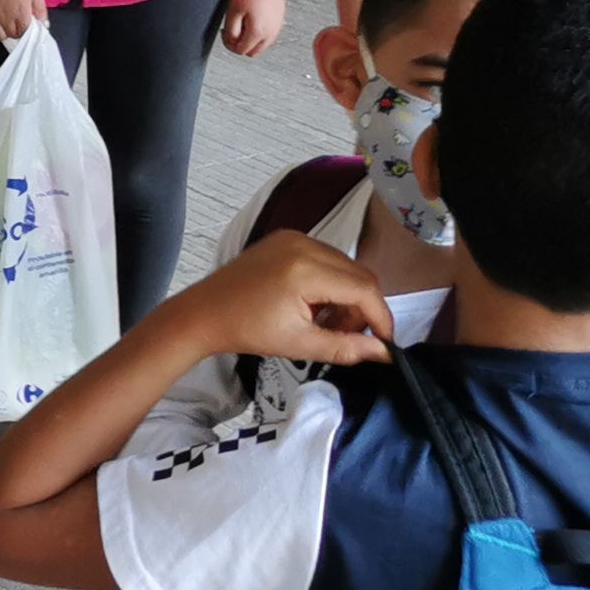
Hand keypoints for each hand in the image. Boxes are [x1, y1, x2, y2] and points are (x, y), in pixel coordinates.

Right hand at [0, 0, 44, 41]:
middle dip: (16, 31)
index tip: (27, 24)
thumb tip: (43, 22)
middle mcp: (5, 18)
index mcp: (20, 13)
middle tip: (18, 21)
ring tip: (6, 22)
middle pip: (11, 36)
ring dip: (3, 31)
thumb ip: (40, 9)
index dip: (27, 30)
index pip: (24, 34)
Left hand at [181, 229, 398, 371]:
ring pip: (345, 266)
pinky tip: (312, 304)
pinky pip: (325, 257)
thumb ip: (347, 348)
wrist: (204, 313)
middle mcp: (303, 245)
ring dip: (346, 295)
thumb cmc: (247, 331)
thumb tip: (385, 352)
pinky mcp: (286, 237)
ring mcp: (294, 237)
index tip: (383, 341)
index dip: (380, 317)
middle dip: (361, 308)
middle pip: (359, 275)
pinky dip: (329, 281)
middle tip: (345, 335)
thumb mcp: (300, 345)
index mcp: (306, 270)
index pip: (364, 289)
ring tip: (324, 322)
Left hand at [221, 0, 288, 58]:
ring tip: (243, 24)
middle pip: (253, 52)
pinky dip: (259, 33)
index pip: (241, 50)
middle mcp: (271, 33)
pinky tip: (252, 20)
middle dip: (240, 45)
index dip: (229, 44)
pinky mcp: (280, 20)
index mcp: (258, 32)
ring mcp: (277, 27)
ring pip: (262, 45)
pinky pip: (269, 35)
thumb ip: (231, 31)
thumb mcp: (233, 11)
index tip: (224, 33)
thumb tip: (232, 42)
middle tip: (233, 31)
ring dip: (251, 40)